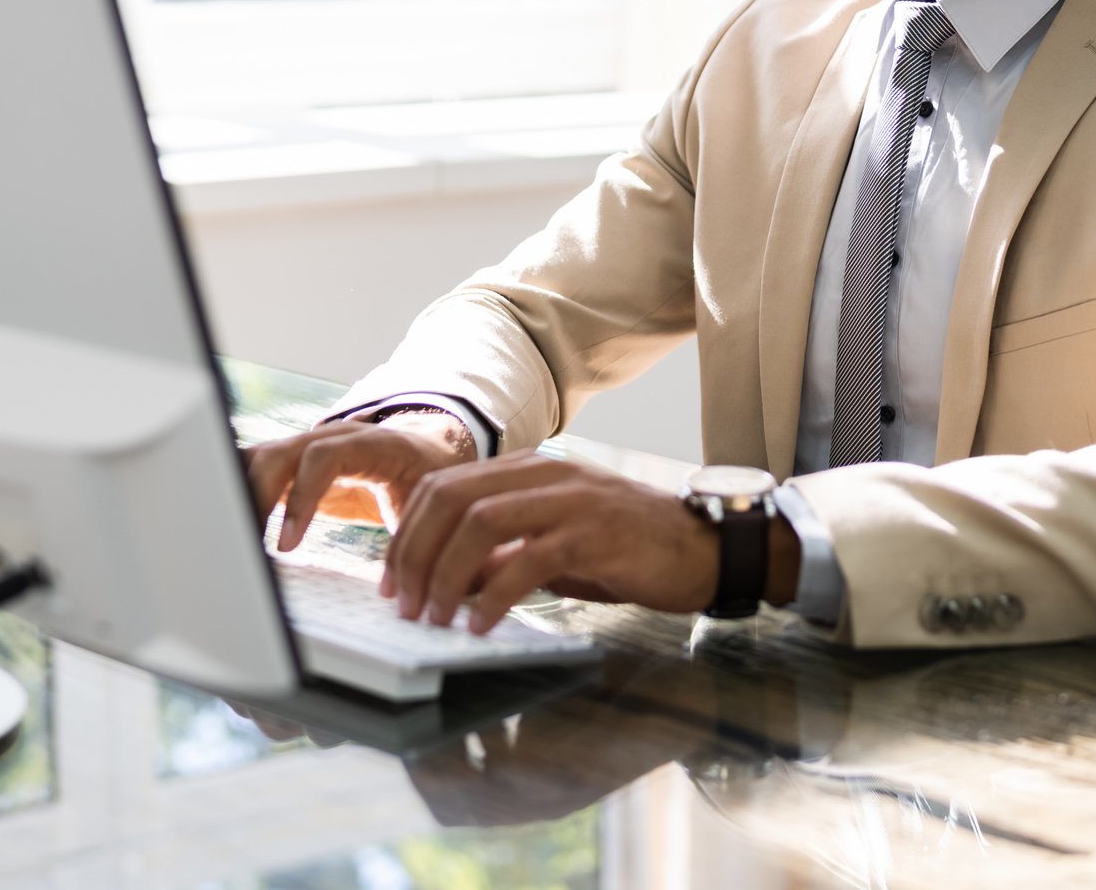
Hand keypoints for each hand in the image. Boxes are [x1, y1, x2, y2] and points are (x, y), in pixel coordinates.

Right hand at [246, 412, 477, 552]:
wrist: (431, 448)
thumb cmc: (437, 481)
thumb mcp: (443, 506)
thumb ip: (443, 542)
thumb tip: (454, 589)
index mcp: (376, 444)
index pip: (323, 457)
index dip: (300, 498)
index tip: (286, 544)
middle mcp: (335, 436)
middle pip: (280, 452)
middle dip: (255, 496)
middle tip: (243, 544)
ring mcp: (311, 444)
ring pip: (261, 457)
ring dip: (239, 495)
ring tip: (225, 540)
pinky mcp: (295, 462)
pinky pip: (256, 468)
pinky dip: (237, 491)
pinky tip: (223, 523)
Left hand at [382, 453, 725, 631]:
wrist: (703, 550)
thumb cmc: (626, 551)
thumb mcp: (552, 549)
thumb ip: (502, 556)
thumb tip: (447, 582)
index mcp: (528, 470)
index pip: (444, 486)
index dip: (407, 534)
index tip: (392, 583)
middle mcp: (545, 473)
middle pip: (452, 498)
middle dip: (414, 553)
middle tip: (403, 605)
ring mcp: (570, 499)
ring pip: (481, 523)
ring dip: (446, 575)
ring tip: (434, 618)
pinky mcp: (595, 533)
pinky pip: (529, 559)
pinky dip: (496, 595)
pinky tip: (481, 625)